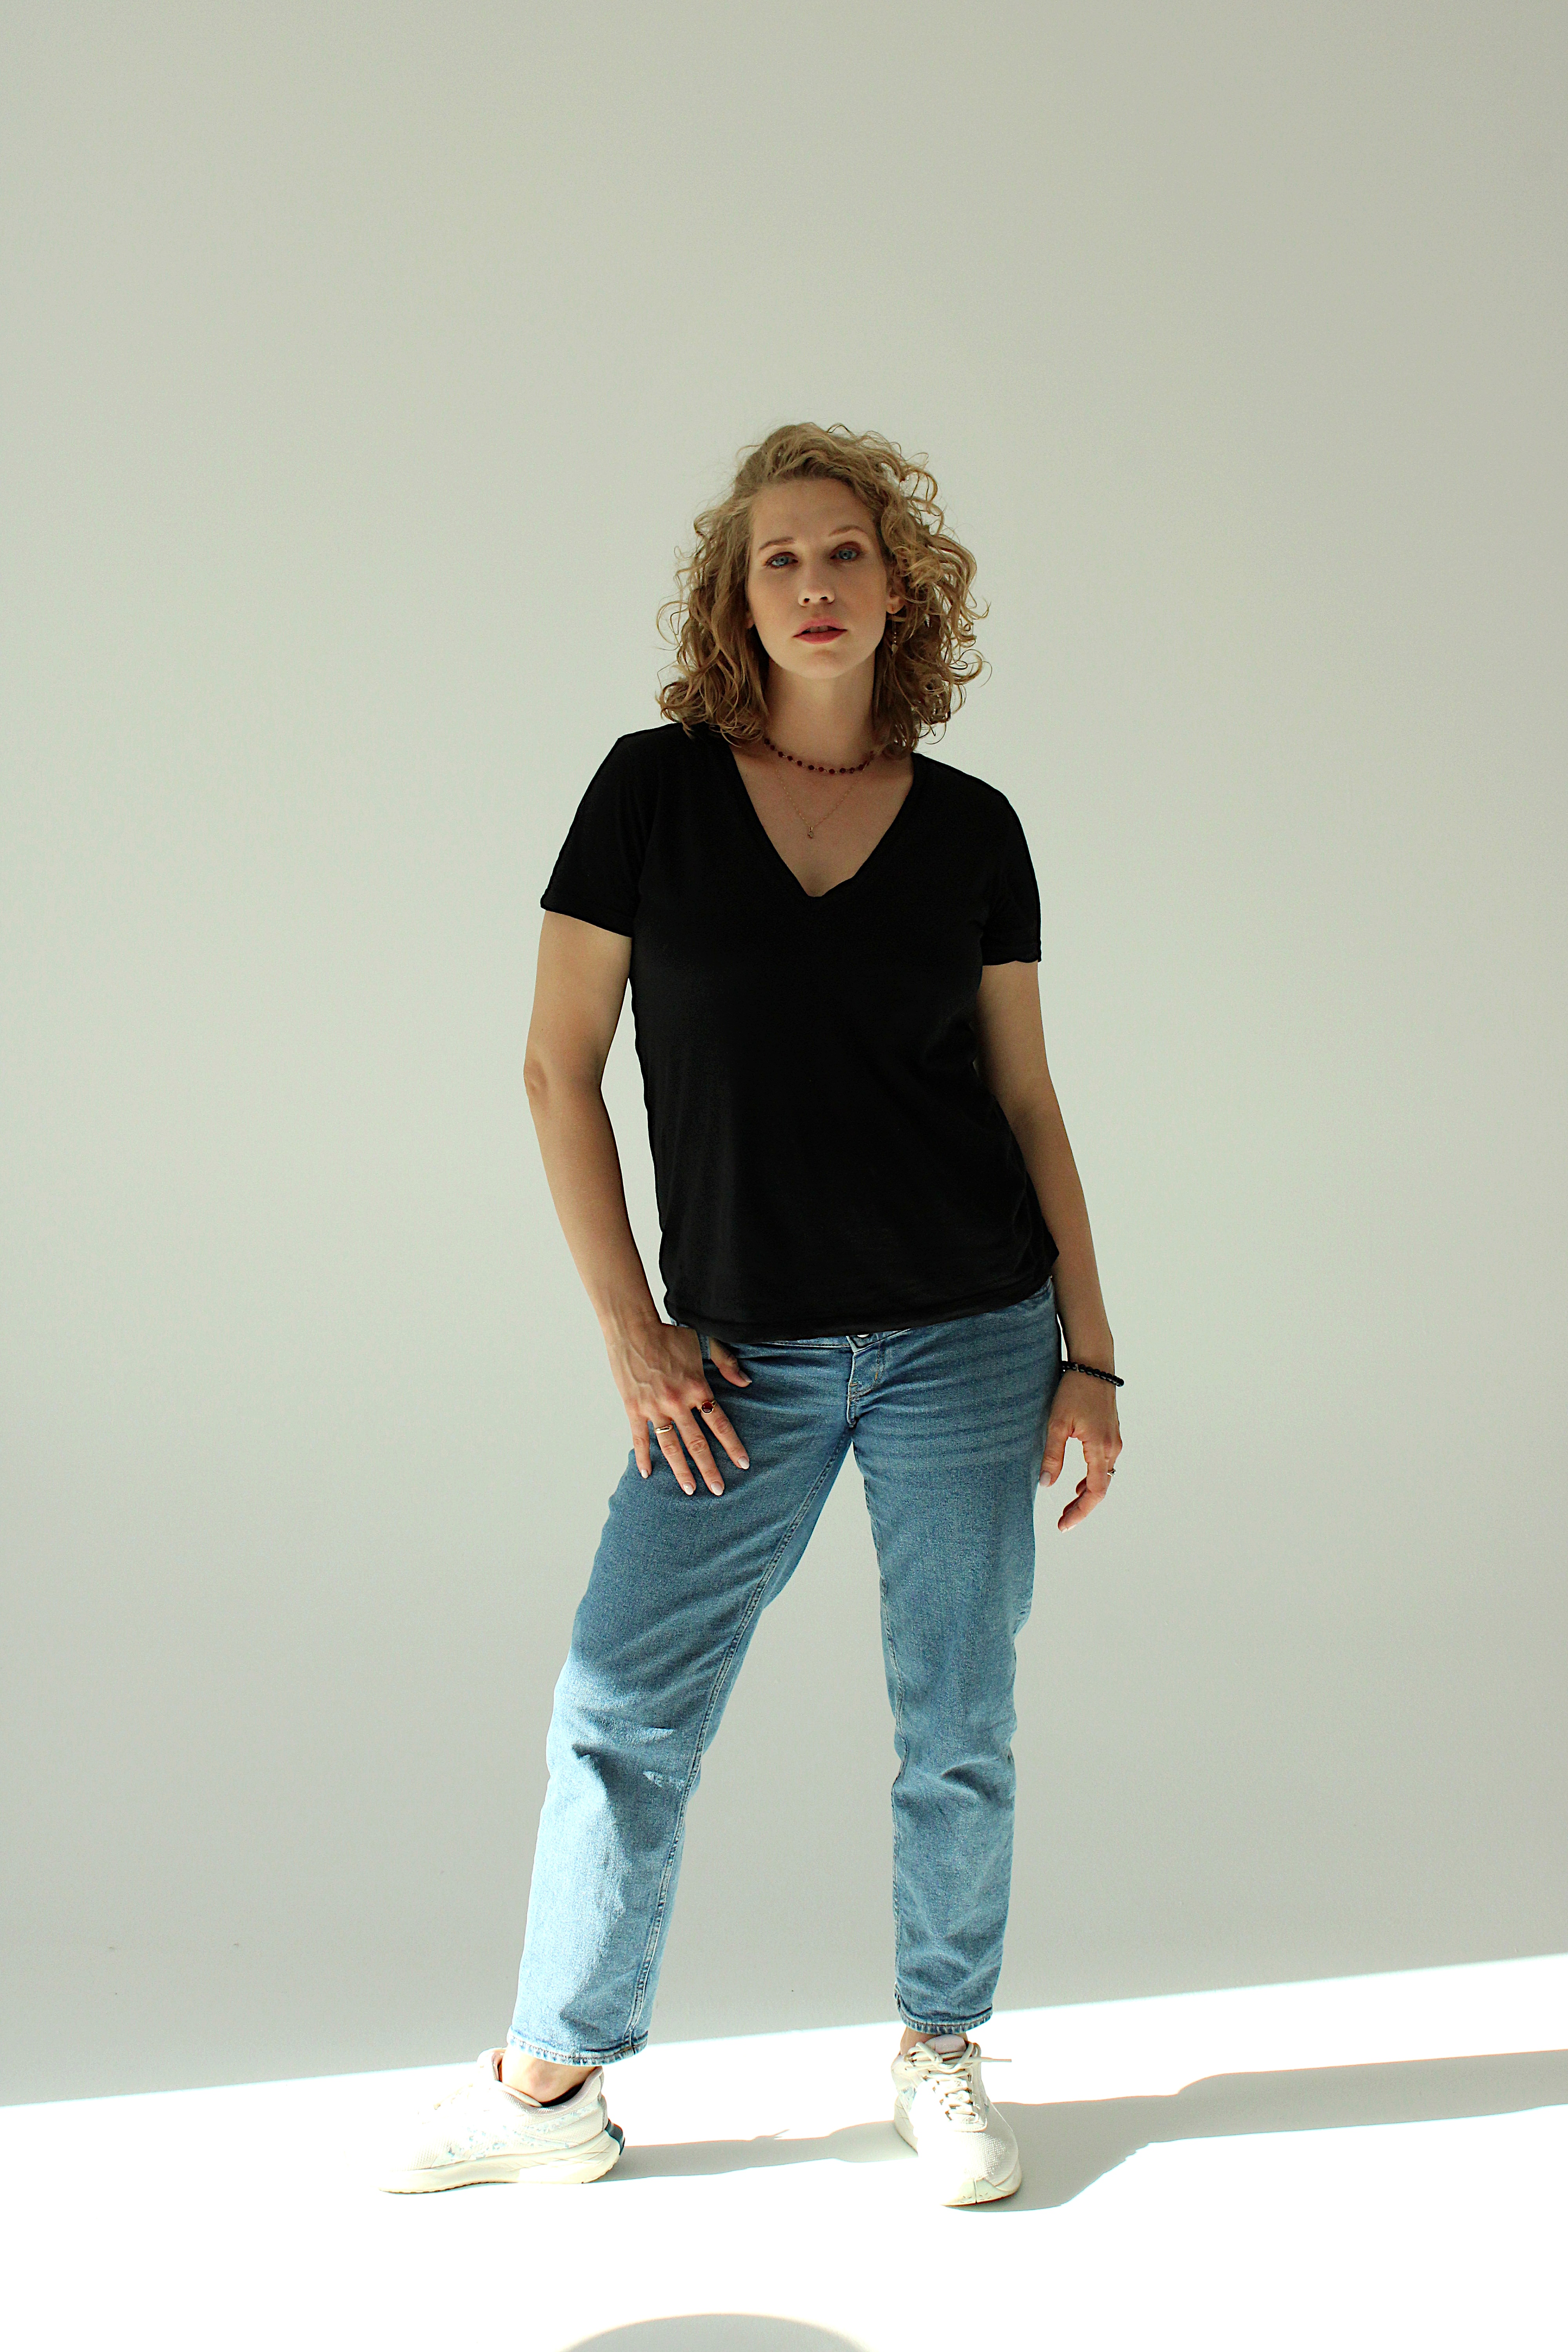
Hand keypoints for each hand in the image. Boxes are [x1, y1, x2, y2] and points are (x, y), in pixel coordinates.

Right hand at [608, 1319, 752, 1495]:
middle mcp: (677, 1402)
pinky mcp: (633, 1408)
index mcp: (697, 1388)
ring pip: (670, 1446)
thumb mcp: (703, 1342)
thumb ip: (727, 1362)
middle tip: (718, 1490)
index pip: (720, 1424)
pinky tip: (647, 1474)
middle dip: (709, 1469)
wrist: (632, 1329)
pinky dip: (643, 1457)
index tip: (742, 1464)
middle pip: (697, 1443)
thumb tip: (746, 1383)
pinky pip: (639, 1438)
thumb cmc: (669, 1334)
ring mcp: (654, 1408)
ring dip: (681, 1470)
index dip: (732, 1445)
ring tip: (690, 1489)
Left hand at [1040, 1367, 1121, 1530]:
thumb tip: (1046, 1485)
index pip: (1095, 1491)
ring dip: (1087, 1493)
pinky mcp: (1111, 1433)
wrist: (1094, 1364)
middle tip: (1063, 1521)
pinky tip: (1078, 1482)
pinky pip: (1104, 1464)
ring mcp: (1114, 1439)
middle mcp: (1112, 1446)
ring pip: (1104, 1476)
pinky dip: (1092, 1478)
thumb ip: (1052, 1455)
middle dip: (1082, 1507)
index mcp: (1100, 1447)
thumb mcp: (1057, 1423)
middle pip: (1101, 1487)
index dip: (1080, 1511)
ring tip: (1068, 1506)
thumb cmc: (1074, 1390)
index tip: (1064, 1525)